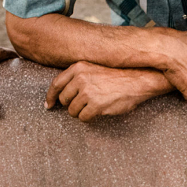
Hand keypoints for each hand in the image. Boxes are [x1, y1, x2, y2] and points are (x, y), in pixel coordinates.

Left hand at [45, 62, 170, 119]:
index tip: (48, 105)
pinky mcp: (95, 105)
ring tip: (94, 106)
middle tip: (83, 105)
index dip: (50, 97)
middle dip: (71, 105)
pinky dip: (89, 118)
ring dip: (81, 112)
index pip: (56, 84)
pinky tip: (98, 112)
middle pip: (64, 100)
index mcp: (78, 68)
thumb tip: (62, 94)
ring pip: (72, 111)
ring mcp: (87, 92)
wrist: (138, 80)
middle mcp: (81, 78)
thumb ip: (78, 77)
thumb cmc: (117, 76)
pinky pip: (83, 118)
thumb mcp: (94, 69)